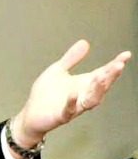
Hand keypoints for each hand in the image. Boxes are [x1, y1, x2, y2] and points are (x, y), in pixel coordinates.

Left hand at [11, 39, 130, 150]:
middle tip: (118, 65)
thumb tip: (85, 42)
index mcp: (83, 84)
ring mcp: (73, 107)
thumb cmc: (45, 95)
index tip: (126, 55)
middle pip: (101, 86)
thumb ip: (72, 58)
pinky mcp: (61, 116)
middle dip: (110, 76)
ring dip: (97, 89)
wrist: (31, 114)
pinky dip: (71, 103)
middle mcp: (82, 95)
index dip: (115, 65)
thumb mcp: (58, 70)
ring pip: (91, 100)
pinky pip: (68, 111)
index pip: (103, 73)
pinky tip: (73, 94)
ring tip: (101, 77)